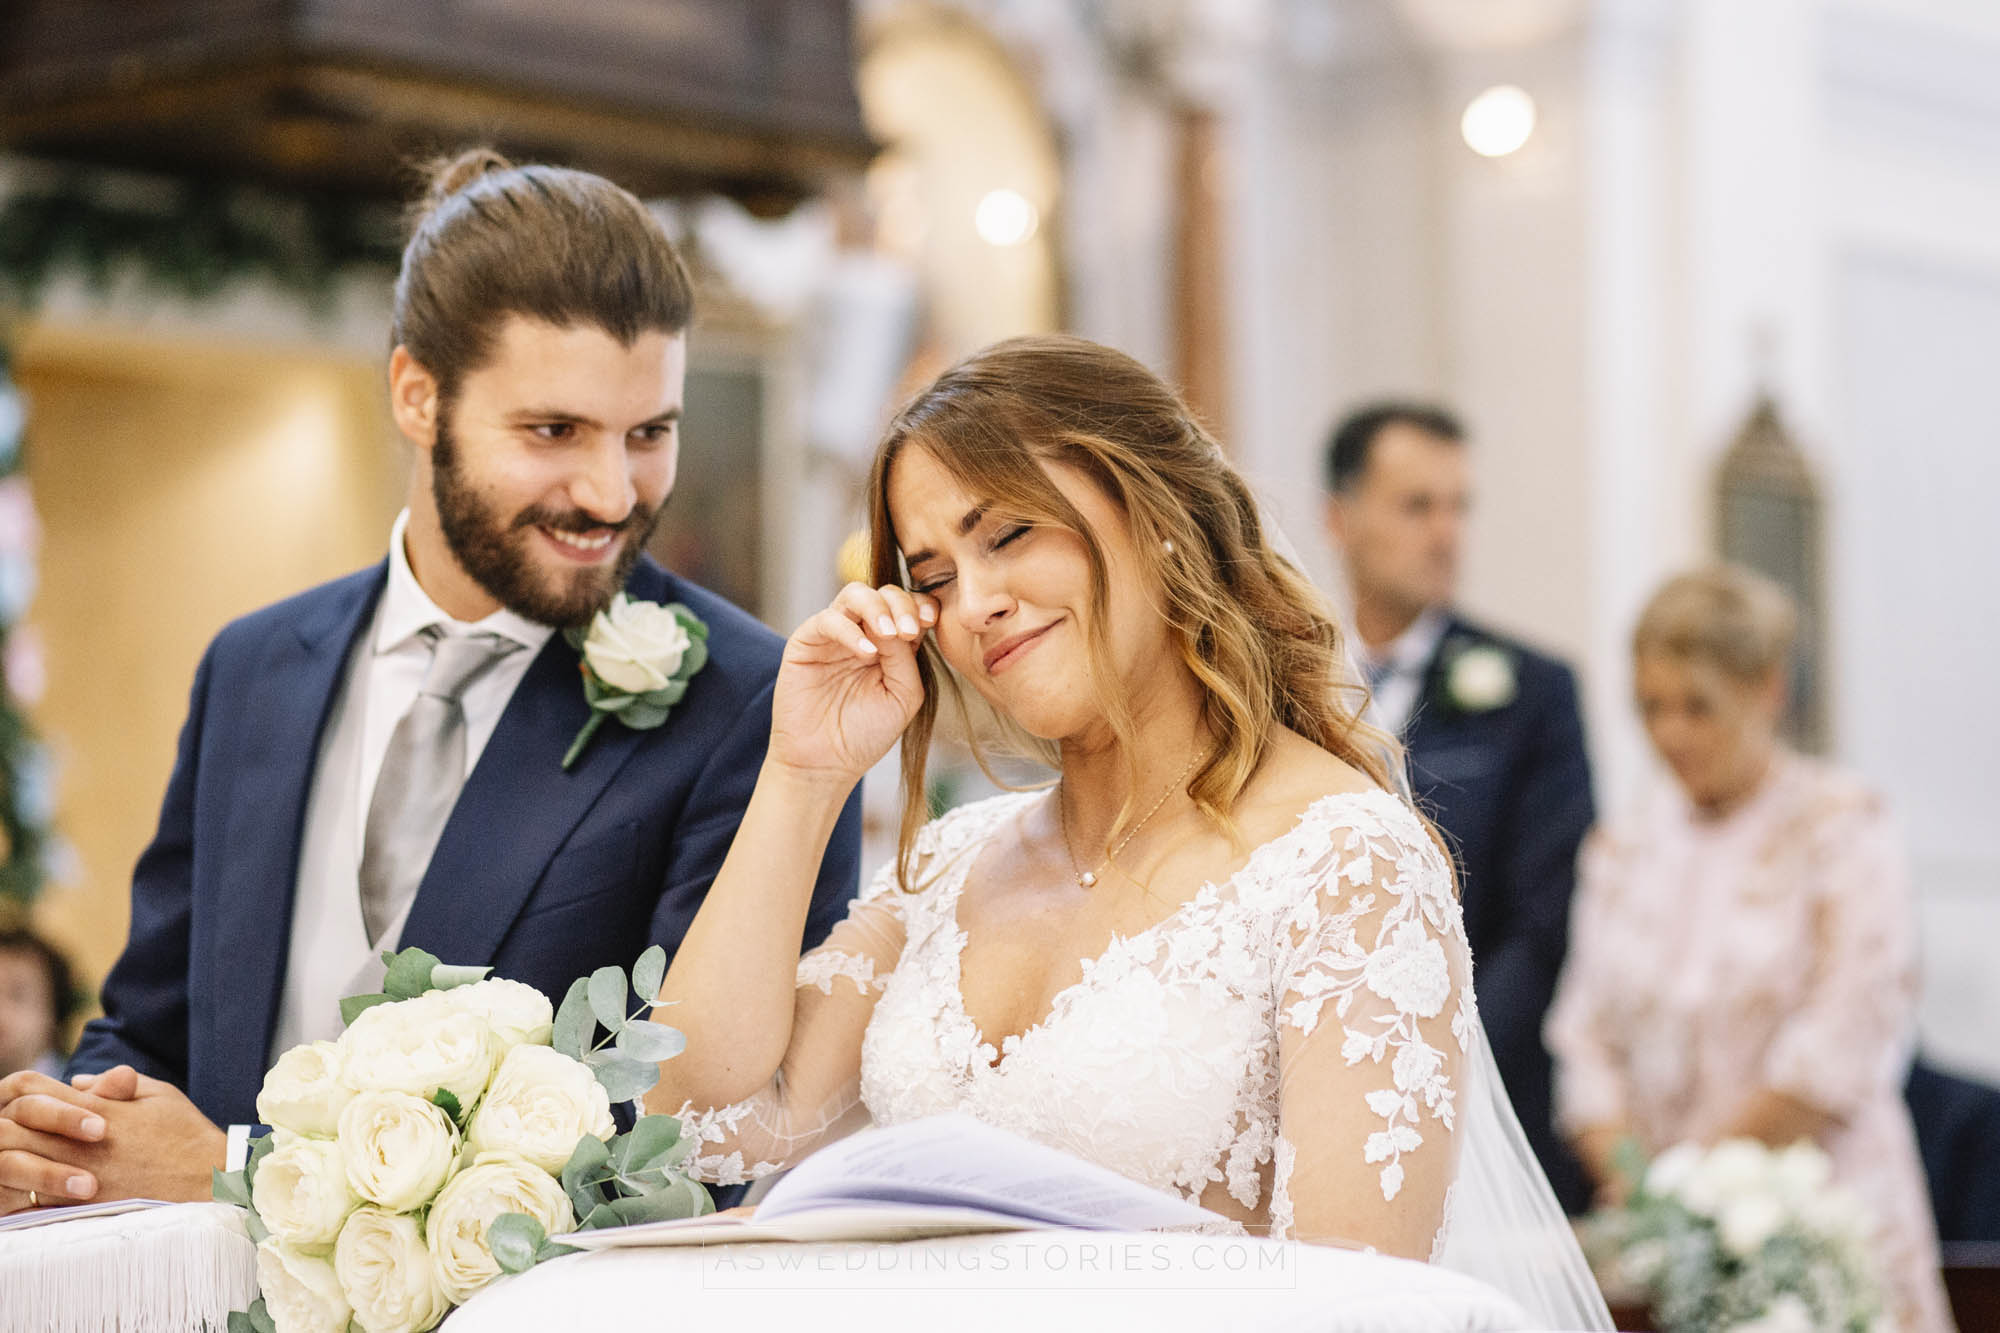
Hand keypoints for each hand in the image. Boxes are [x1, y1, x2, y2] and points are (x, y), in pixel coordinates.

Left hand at [0, 1065, 222, 1211]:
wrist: (210, 1182)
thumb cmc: (188, 1136)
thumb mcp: (159, 1095)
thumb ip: (115, 1083)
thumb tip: (76, 1082)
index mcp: (97, 1110)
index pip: (33, 1090)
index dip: (20, 1093)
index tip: (28, 1101)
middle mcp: (80, 1144)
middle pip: (11, 1129)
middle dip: (5, 1128)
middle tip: (13, 1134)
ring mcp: (78, 1178)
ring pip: (15, 1167)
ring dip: (11, 1163)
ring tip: (16, 1164)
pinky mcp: (81, 1209)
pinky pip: (32, 1203)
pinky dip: (24, 1196)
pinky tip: (30, 1193)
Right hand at [769, 582, 934, 781]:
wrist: (827, 762)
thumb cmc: (867, 732)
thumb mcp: (903, 694)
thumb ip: (906, 657)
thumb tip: (898, 625)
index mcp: (891, 644)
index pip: (909, 606)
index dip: (921, 605)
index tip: (930, 621)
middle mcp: (862, 632)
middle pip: (884, 593)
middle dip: (902, 605)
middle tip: (909, 631)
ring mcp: (834, 635)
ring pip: (855, 594)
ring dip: (877, 608)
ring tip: (890, 634)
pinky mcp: (806, 642)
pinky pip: (828, 620)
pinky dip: (850, 631)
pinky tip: (866, 653)